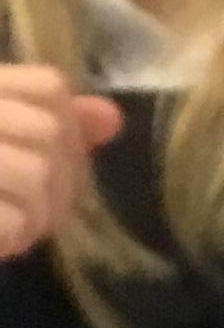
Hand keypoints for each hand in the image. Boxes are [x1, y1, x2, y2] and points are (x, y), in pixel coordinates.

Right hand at [0, 66, 123, 262]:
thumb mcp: (3, 132)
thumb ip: (46, 120)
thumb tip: (110, 117)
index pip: (49, 87)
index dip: (71, 129)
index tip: (59, 163)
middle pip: (49, 132)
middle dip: (62, 182)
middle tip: (42, 210)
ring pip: (35, 174)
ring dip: (39, 213)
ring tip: (20, 227)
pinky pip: (11, 218)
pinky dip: (15, 234)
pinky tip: (5, 240)